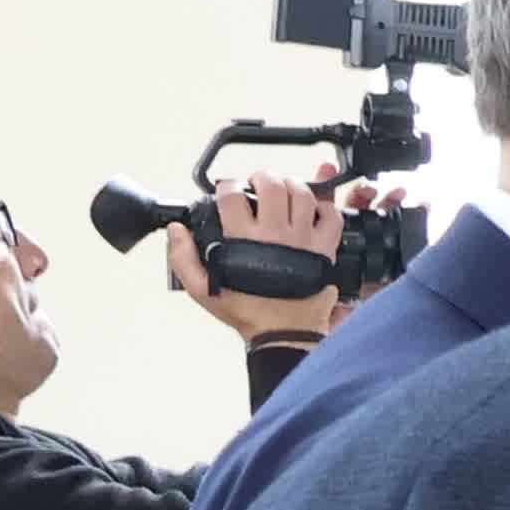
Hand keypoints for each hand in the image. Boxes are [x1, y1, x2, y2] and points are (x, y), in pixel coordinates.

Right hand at [163, 170, 354, 346]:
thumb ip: (182, 258)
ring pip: (303, 195)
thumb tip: (176, 230)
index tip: (228, 189)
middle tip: (258, 182)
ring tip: (285, 189)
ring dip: (293, 185)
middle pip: (272, 186)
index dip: (227, 186)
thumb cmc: (246, 311)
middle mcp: (275, 235)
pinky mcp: (325, 250)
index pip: (233, 196)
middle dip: (262, 176)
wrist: (283, 333)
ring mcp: (303, 240)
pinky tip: (314, 209)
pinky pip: (333, 218)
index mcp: (244, 240)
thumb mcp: (203, 289)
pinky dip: (326, 208)